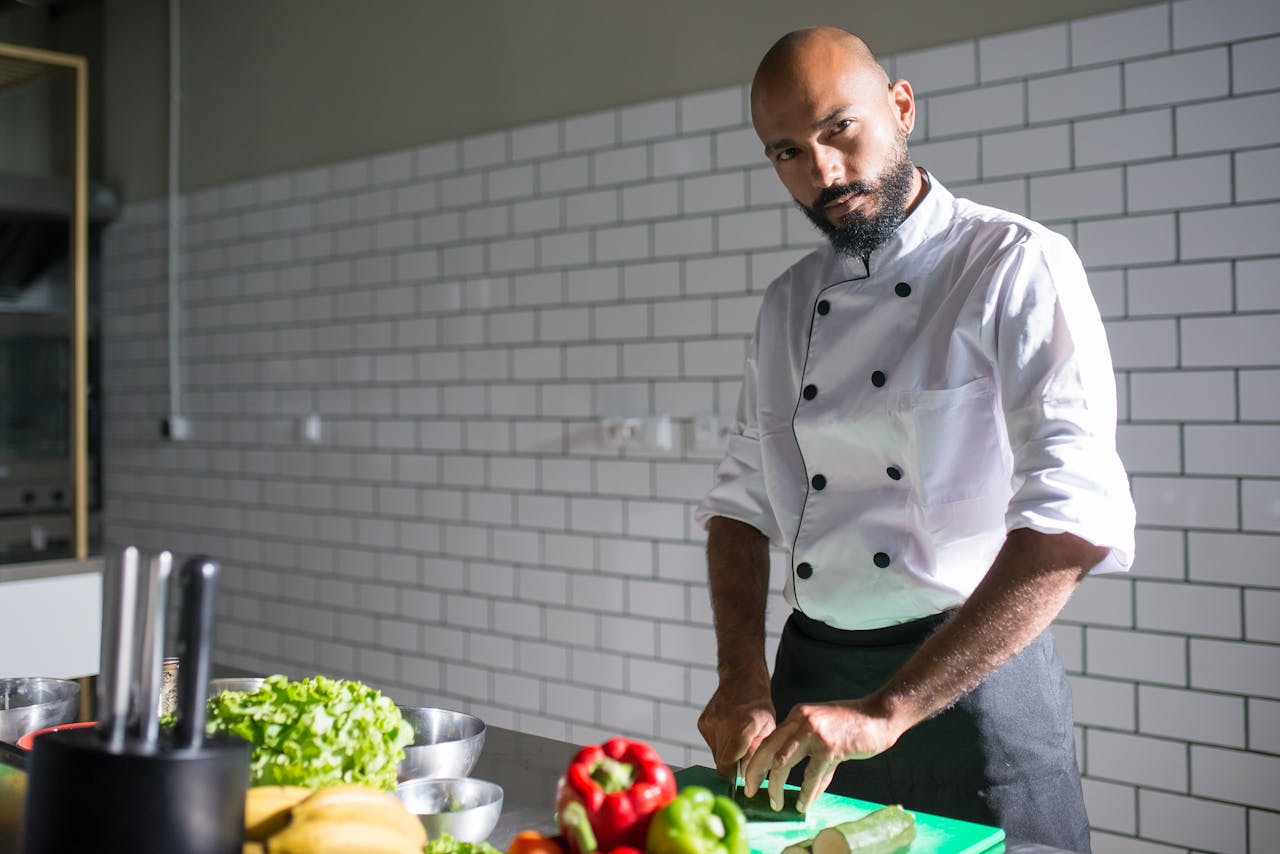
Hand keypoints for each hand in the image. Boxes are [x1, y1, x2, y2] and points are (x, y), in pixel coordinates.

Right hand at [697, 675, 776, 779]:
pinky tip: (728, 729)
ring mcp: (710, 723)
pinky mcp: (702, 722)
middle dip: (732, 765)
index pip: (727, 765)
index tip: (740, 777)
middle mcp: (723, 725)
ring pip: (715, 753)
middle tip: (743, 756)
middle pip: (721, 762)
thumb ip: (757, 754)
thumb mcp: (768, 729)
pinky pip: (711, 743)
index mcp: (743, 728)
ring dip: (726, 753)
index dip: (733, 776)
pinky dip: (720, 743)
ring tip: (737, 738)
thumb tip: (750, 780)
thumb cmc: (759, 705)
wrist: (741, 679)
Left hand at [742, 699, 904, 812]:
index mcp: (796, 715)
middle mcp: (801, 720)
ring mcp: (814, 733)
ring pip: (783, 763)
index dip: (755, 761)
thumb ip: (807, 749)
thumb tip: (799, 783)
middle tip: (751, 792)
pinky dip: (806, 793)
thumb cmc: (851, 725)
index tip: (749, 779)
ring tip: (777, 803)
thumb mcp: (821, 730)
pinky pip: (812, 775)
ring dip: (777, 787)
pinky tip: (802, 805)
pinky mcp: (830, 747)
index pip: (768, 740)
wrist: (879, 715)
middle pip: (768, 750)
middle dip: (755, 774)